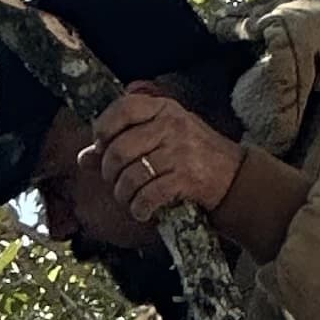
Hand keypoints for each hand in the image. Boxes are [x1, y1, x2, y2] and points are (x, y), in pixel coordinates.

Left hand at [89, 83, 244, 226]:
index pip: (122, 109)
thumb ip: (125, 141)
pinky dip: (139, 208)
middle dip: (109, 172)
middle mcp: (171, 126)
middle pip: (119, 149)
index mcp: (164, 109)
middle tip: (115, 181)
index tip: (101, 146)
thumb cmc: (193, 155)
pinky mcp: (186, 179)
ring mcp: (180, 152)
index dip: (103, 129)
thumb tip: (84, 158)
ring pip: (130, 176)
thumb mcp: (163, 137)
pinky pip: (148, 195)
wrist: (235, 177)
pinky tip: (142, 210)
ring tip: (128, 198)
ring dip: (123, 194)